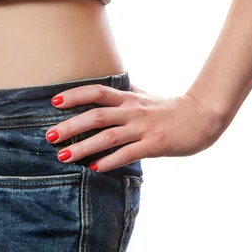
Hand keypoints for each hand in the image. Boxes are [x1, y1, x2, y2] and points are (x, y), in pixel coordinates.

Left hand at [45, 82, 227, 172]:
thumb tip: (107, 83)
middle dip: (70, 126)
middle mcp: (132, 111)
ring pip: (108, 137)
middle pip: (96, 116)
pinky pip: (128, 154)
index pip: (97, 91)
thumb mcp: (144, 95)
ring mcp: (143, 128)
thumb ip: (125, 91)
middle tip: (49, 136)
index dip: (75, 95)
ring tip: (63, 156)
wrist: (202, 117)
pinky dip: (110, 161)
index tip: (54, 102)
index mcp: (128, 98)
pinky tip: (94, 168)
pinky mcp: (154, 145)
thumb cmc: (168, 107)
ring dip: (83, 147)